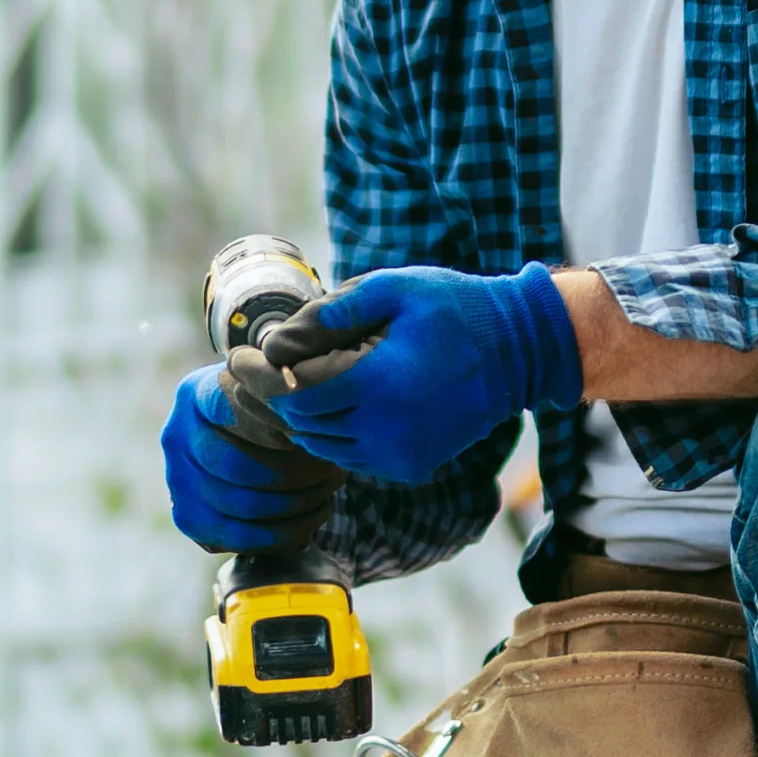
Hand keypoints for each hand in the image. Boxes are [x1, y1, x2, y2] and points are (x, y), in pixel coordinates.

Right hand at [160, 366, 330, 549]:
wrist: (236, 439)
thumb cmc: (267, 410)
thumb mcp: (273, 390)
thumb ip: (285, 398)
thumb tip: (307, 421)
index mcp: (196, 395)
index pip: (233, 411)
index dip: (277, 427)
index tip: (314, 435)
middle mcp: (177, 438)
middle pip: (238, 467)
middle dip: (297, 475)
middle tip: (335, 472)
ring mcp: (177, 481)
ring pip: (242, 506)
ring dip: (297, 505)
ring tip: (329, 492)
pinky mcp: (188, 518)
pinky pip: (239, 537)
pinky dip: (283, 533)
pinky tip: (311, 519)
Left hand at [270, 263, 582, 484]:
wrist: (519, 353)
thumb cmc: (455, 310)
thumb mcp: (394, 290)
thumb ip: (332, 312)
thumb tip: (276, 341)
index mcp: (379, 384)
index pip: (295, 395)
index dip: (259, 378)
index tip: (238, 358)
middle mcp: (387, 430)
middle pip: (303, 425)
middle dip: (274, 398)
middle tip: (254, 369)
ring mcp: (400, 456)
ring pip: (323, 446)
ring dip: (302, 418)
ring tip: (289, 383)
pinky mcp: (411, 467)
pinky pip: (352, 457)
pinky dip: (334, 433)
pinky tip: (332, 403)